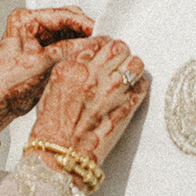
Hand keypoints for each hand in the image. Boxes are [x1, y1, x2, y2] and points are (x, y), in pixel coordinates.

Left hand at [0, 6, 94, 132]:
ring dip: (84, 43)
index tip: (101, 33)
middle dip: (86, 32)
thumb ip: (65, 51)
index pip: (63, 15)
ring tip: (99, 52)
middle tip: (103, 43)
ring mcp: (41, 39)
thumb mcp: (38, 64)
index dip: (84, 24)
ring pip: (72, 35)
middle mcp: (34, 25)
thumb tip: (91, 43)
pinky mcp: (47, 54)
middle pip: (70, 22)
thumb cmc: (4, 83)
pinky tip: (89, 59)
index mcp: (26, 19)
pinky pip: (69, 48)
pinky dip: (79, 53)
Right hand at [29, 34, 148, 167]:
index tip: (107, 53)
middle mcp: (94, 75)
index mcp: (73, 67)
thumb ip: (72, 69)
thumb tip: (90, 60)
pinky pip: (143, 85)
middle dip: (121, 54)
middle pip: (120, 48)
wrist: (63, 154)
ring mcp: (113, 90)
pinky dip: (140, 86)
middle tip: (118, 64)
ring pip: (136, 63)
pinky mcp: (127, 107)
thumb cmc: (54, 126)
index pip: (99, 41)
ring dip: (133, 68)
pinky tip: (131, 93)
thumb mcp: (53, 88)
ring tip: (127, 77)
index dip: (106, 46)